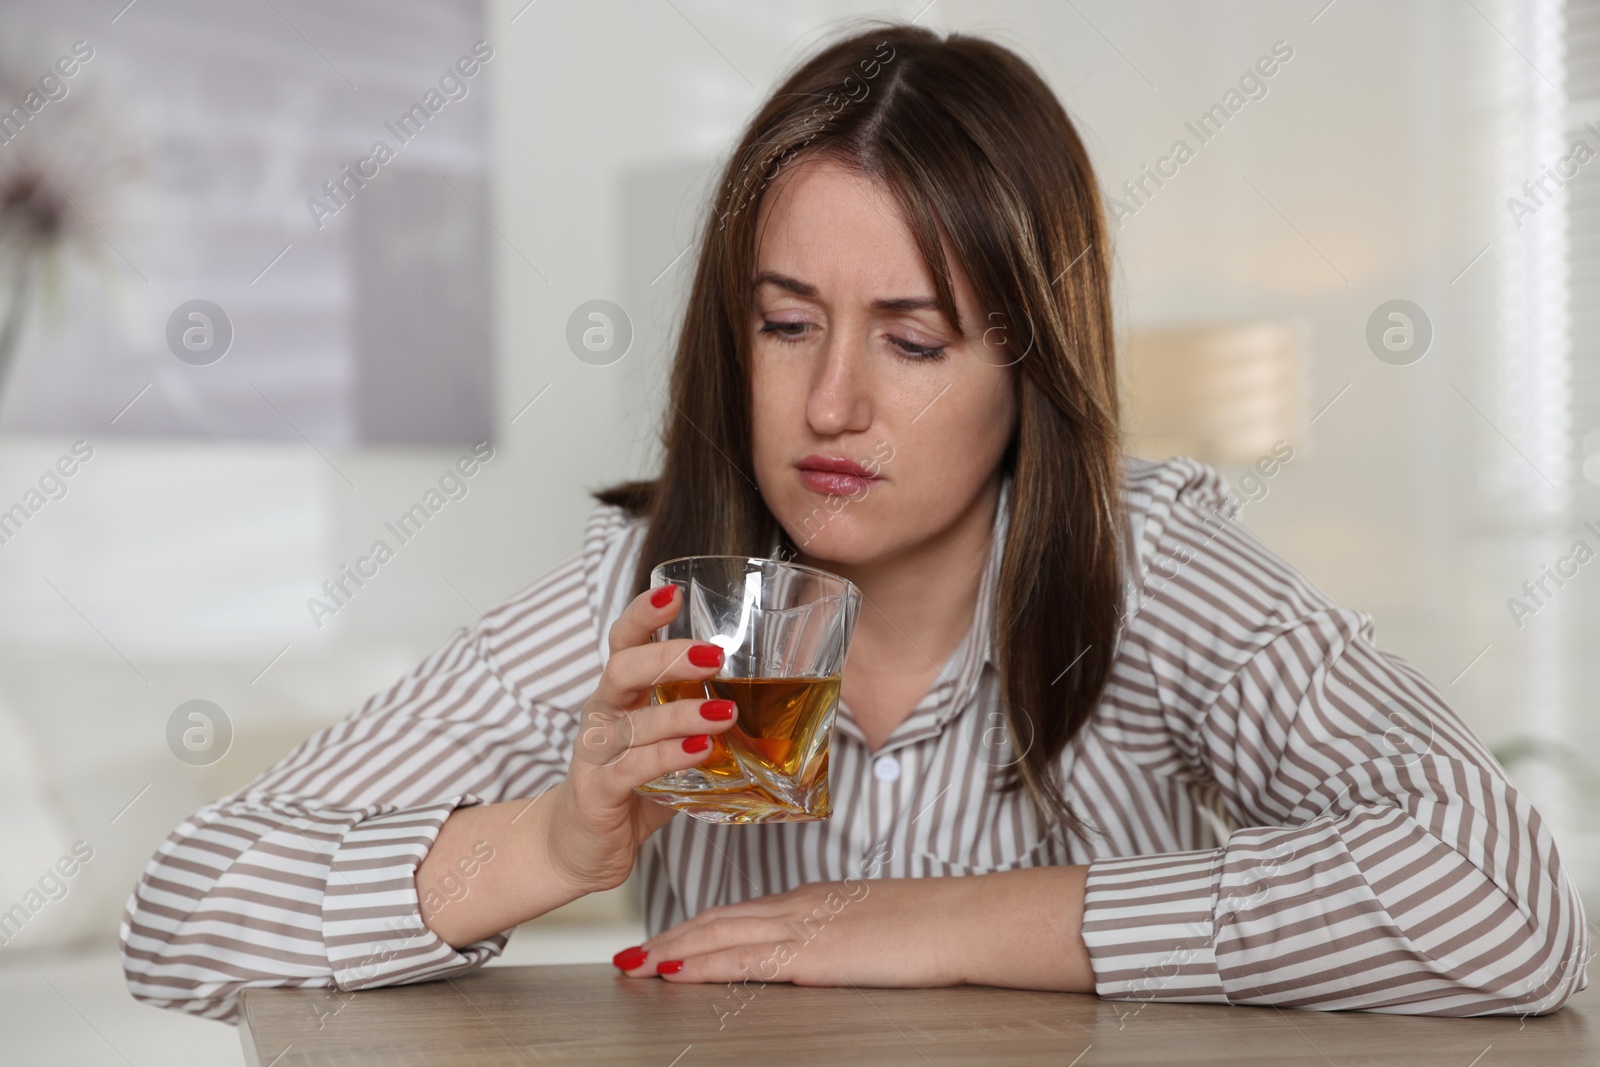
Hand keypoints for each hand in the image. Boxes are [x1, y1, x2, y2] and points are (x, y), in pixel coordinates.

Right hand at [542, 584, 738, 894]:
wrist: (579, 847)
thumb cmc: (630, 787)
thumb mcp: (666, 745)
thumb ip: (703, 723)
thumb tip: (771, 704)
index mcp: (619, 695)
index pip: (624, 641)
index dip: (644, 614)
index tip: (673, 591)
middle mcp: (602, 714)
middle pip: (622, 668)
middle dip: (667, 656)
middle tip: (714, 655)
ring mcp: (595, 752)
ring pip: (631, 721)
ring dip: (680, 713)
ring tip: (725, 713)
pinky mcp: (597, 791)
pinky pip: (631, 767)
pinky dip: (667, 757)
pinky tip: (700, 752)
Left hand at [612, 866, 1096, 994]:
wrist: (965, 919)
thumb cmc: (939, 924)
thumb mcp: (882, 924)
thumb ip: (848, 934)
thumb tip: (836, 950)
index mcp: (816, 899)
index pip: (742, 911)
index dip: (700, 925)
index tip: (669, 938)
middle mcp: (800, 907)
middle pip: (718, 919)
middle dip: (672, 936)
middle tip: (630, 950)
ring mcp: (803, 928)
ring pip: (719, 934)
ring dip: (671, 949)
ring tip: (633, 963)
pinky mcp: (811, 954)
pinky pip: (742, 958)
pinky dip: (701, 962)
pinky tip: (673, 970)